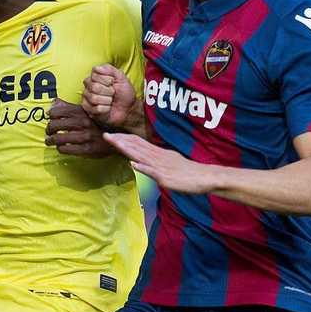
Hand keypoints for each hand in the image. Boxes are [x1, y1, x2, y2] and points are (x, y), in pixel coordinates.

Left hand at [45, 98, 115, 157]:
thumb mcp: (83, 111)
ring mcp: (84, 136)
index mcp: (79, 112)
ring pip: (57, 139)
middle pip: (53, 125)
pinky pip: (64, 149)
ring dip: (50, 141)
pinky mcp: (85, 149)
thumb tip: (50, 107)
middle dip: (48, 130)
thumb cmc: (94, 124)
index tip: (52, 120)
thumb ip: (66, 107)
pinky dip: (59, 148)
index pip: (55, 112)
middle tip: (49, 133)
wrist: (112, 137)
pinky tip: (61, 147)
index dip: (51, 117)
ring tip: (50, 141)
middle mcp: (81, 123)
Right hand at [82, 65, 145, 135]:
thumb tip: (97, 68)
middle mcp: (88, 87)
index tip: (113, 83)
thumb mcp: (121, 78)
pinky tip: (108, 108)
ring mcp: (87, 99)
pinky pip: (97, 109)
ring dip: (108, 100)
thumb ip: (110, 69)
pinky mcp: (89, 110)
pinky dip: (106, 109)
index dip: (108, 80)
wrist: (128, 108)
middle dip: (109, 91)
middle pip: (95, 87)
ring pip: (94, 99)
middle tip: (113, 93)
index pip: (95, 75)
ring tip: (110, 101)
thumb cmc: (124, 92)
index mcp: (94, 77)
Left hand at [103, 132, 221, 194]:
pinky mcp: (166, 177)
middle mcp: (158, 157)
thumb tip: (141, 160)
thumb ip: (157, 160)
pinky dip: (143, 167)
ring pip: (142, 156)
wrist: (205, 177)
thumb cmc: (188, 172)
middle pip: (137, 146)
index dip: (124, 138)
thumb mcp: (171, 162)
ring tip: (115, 143)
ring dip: (127, 149)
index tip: (112, 134)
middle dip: (120, 140)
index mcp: (159, 153)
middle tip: (106, 134)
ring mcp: (161, 166)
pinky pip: (153, 172)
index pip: (139, 143)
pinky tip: (134, 163)